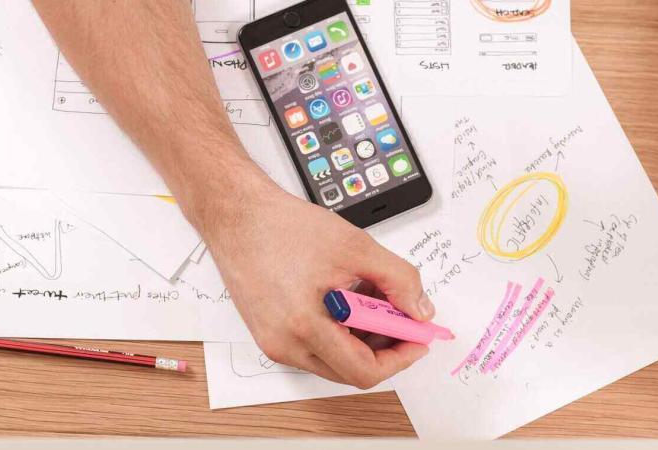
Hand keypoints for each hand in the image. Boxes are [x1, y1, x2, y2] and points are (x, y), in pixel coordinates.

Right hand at [196, 180, 433, 388]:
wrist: (237, 216)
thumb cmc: (282, 227)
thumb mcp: (355, 247)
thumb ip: (398, 280)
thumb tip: (420, 310)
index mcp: (304, 326)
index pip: (363, 371)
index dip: (400, 358)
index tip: (418, 339)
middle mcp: (285, 345)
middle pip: (350, 370)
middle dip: (384, 347)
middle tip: (401, 317)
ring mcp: (274, 342)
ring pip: (332, 360)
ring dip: (361, 338)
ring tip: (371, 298)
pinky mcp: (268, 334)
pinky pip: (314, 347)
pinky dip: (339, 331)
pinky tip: (347, 298)